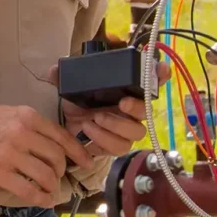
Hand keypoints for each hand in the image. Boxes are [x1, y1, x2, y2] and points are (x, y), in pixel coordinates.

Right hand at [0, 104, 93, 207]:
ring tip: (50, 188)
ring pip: (45, 175)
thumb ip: (37, 127)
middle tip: (59, 175)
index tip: (87, 162)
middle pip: (57, 158)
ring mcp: (11, 155)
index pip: (61, 136)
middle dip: (62, 170)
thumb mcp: (15, 115)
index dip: (78, 152)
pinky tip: (44, 200)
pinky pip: (28, 190)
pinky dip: (40, 198)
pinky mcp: (0, 173)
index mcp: (28, 117)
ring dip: (52, 185)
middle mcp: (22, 134)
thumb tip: (61, 146)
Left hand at [48, 60, 169, 158]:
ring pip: (136, 132)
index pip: (150, 82)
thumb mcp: (70, 88)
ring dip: (116, 125)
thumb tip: (54, 70)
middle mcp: (130, 110)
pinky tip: (89, 130)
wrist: (67, 132)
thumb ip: (63, 77)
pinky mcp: (116, 146)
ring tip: (95, 119)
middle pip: (147, 111)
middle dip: (136, 107)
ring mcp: (125, 129)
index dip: (160, 76)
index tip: (161, 70)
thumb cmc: (77, 104)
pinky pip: (119, 147)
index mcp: (125, 90)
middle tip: (121, 103)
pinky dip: (103, 139)